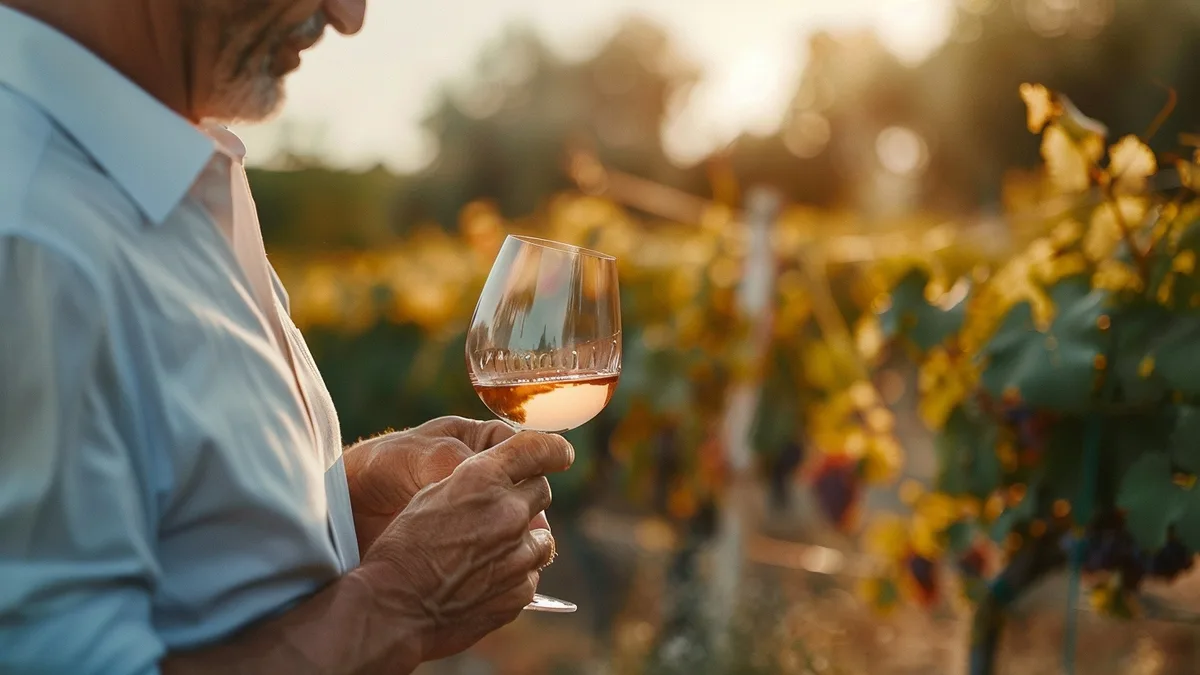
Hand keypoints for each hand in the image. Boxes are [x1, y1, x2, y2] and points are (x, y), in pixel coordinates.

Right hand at [359, 431, 573, 661]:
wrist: (393, 607)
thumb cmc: (402, 548)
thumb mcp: (431, 496)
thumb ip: (473, 484)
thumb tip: (500, 483)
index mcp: (482, 478)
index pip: (536, 448)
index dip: (552, 449)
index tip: (560, 454)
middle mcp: (508, 511)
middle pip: (540, 492)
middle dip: (525, 497)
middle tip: (501, 512)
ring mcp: (518, 554)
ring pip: (542, 536)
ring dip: (523, 539)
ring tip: (489, 551)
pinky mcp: (521, 590)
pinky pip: (531, 573)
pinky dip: (515, 574)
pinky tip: (484, 580)